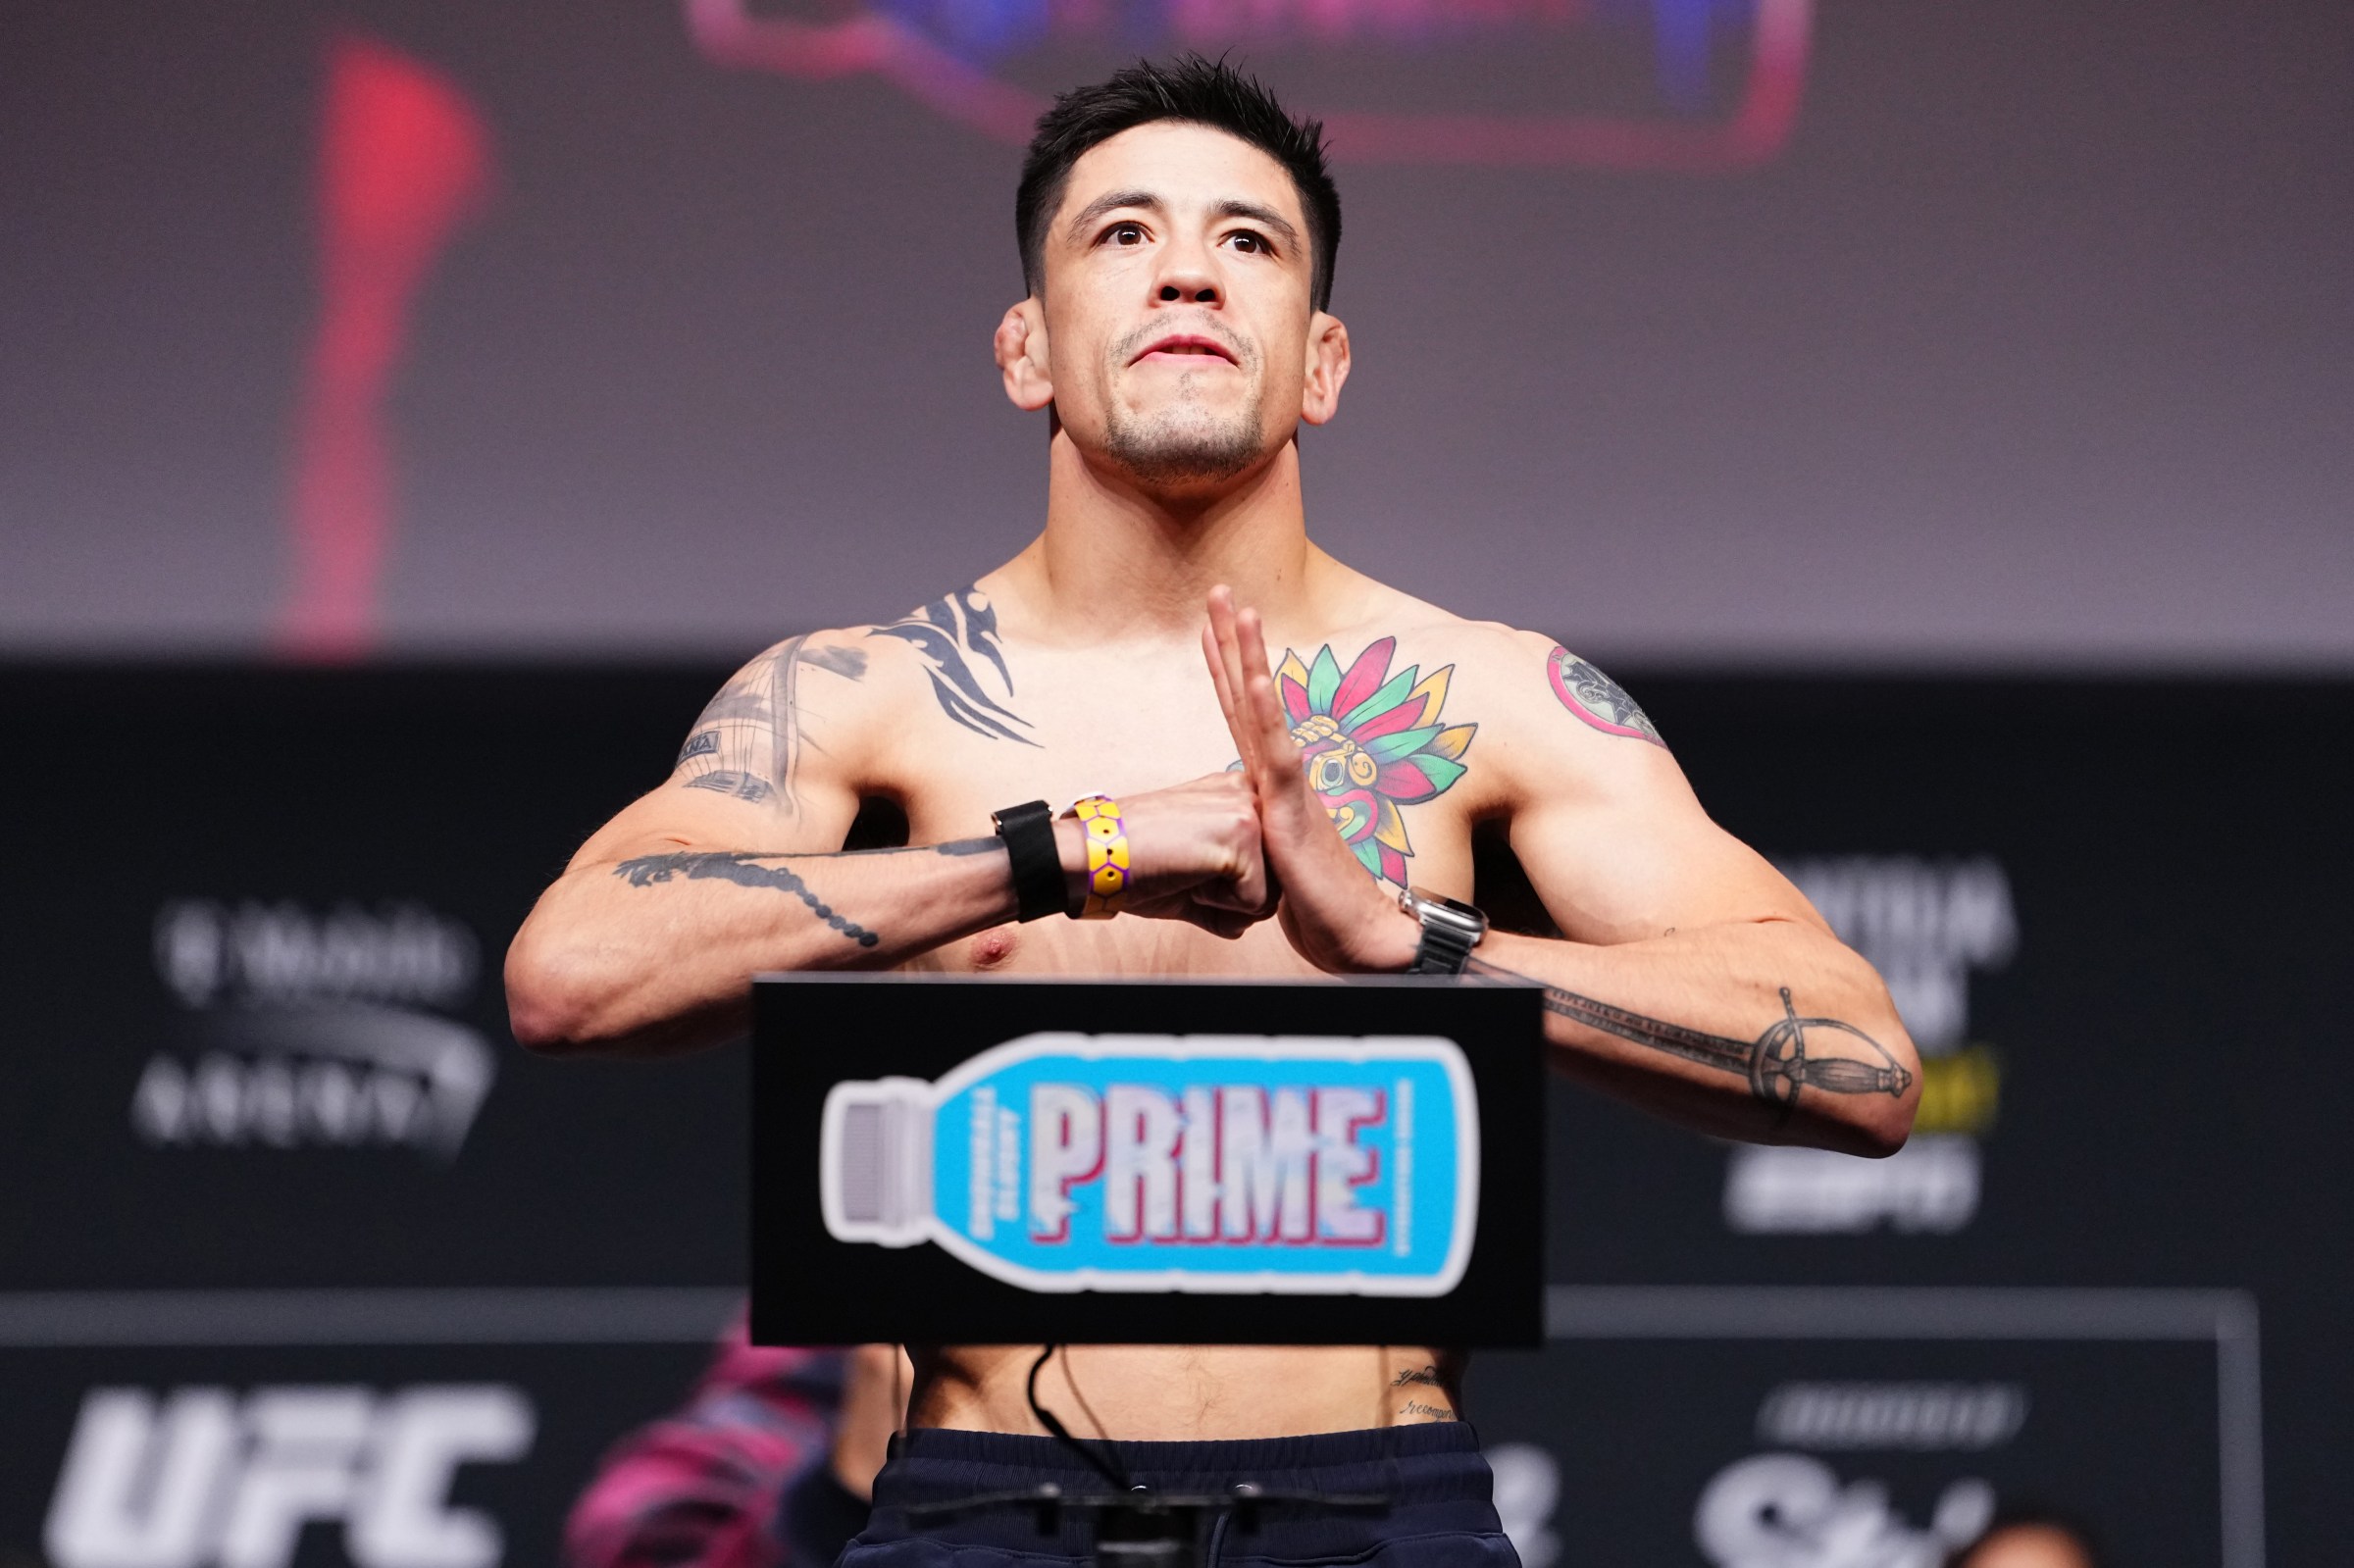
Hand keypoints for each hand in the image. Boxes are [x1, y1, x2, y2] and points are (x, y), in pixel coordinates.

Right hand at [1054, 768, 1276, 937]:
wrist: (1093, 855)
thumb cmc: (1137, 864)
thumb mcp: (1195, 872)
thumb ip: (1231, 886)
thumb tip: (1246, 918)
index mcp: (1237, 795)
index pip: (1267, 865)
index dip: (1227, 887)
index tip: (1187, 866)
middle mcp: (1248, 794)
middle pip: (1274, 881)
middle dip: (1232, 898)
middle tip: (1185, 873)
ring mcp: (1248, 810)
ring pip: (1270, 895)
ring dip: (1225, 903)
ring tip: (1186, 873)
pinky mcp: (1242, 833)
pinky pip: (1254, 903)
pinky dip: (1217, 906)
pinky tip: (1186, 876)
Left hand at [1202, 587, 1422, 972]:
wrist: (1359, 935)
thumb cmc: (1321, 907)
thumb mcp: (1273, 863)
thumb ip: (1258, 836)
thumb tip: (1245, 833)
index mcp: (1274, 783)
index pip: (1242, 714)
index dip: (1226, 668)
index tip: (1210, 627)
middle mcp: (1282, 772)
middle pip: (1246, 694)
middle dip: (1230, 640)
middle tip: (1217, 589)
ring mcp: (1289, 783)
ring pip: (1260, 706)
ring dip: (1245, 653)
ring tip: (1234, 605)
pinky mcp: (1293, 804)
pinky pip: (1275, 746)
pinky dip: (1263, 706)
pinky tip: (1250, 671)